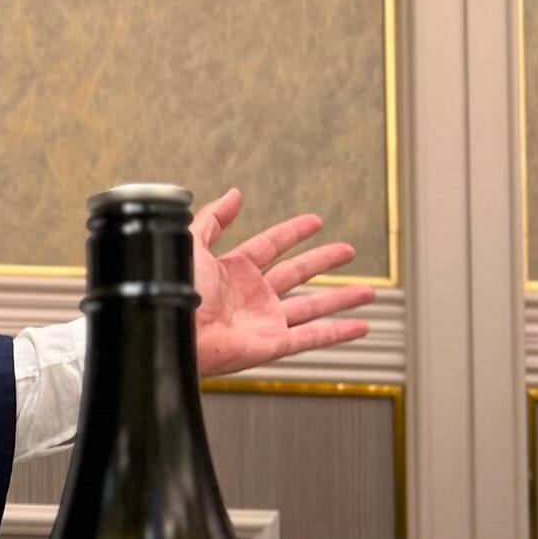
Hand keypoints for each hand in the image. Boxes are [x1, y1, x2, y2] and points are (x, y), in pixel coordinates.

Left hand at [190, 187, 375, 378]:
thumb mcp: (190, 244)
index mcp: (230, 271)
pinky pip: (312, 337)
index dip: (292, 233)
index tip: (314, 222)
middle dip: (323, 261)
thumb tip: (234, 195)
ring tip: (367, 292)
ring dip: (340, 298)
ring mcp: (263, 320)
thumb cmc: (171, 292)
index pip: (269, 246)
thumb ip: (212, 219)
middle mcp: (250, 296)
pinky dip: (338, 332)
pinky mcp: (272, 343)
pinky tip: (359, 326)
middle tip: (347, 250)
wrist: (169, 330)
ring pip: (312, 306)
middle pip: (296, 273)